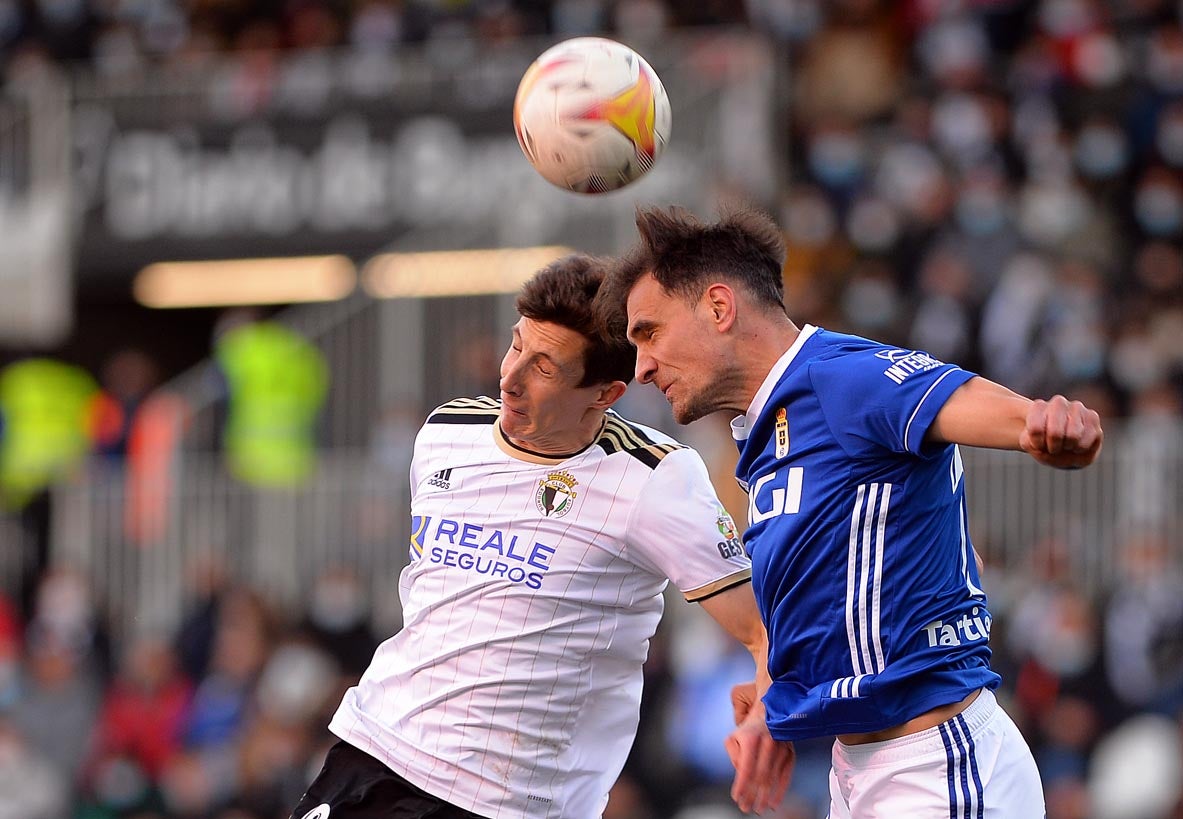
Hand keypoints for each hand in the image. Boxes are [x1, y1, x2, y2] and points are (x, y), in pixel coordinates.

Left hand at [724, 682, 794, 813]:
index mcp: (750, 738)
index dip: (741, 786)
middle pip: (760, 776)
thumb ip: (734, 757)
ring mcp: (781, 747)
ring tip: (758, 809)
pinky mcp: (790, 752)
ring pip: (773, 778)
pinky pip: (786, 775)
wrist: (770, 712)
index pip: (746, 768)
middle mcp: (767, 742)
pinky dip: (780, 791)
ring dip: (765, 796)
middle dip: (752, 795)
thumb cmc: (748, 729)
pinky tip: (774, 803)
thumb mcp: (733, 738)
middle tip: (745, 808)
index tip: (737, 798)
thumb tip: (742, 776)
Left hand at [1020, 395, 1102, 468]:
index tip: (1038, 445)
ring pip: (1073, 436)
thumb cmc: (1044, 445)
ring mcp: (1077, 408)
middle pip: (1055, 433)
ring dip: (1068, 447)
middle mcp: (1058, 403)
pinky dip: (1080, 449)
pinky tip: (1077, 444)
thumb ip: (1030, 443)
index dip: (1037, 444)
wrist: (1063, 448)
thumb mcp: (1031, 446)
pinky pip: (1087, 440)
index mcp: (1038, 407)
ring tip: (1065, 444)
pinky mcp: (1093, 417)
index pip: (1035, 429)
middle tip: (1053, 447)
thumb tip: (1047, 437)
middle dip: (1054, 447)